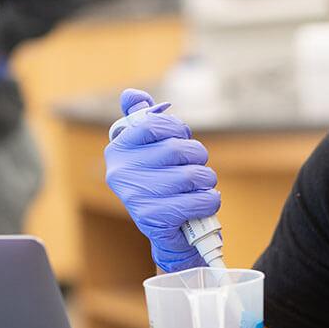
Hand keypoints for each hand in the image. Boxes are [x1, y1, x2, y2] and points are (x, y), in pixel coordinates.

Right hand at [104, 88, 220, 271]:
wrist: (168, 232)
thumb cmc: (162, 183)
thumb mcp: (150, 149)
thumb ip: (143, 119)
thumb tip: (132, 94)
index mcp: (118, 149)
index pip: (155, 124)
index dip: (178, 130)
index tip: (182, 139)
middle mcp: (121, 172)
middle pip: (177, 149)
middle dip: (197, 157)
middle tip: (197, 166)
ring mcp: (136, 197)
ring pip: (193, 175)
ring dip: (206, 181)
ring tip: (200, 187)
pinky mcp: (155, 220)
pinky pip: (200, 200)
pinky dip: (210, 201)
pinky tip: (203, 203)